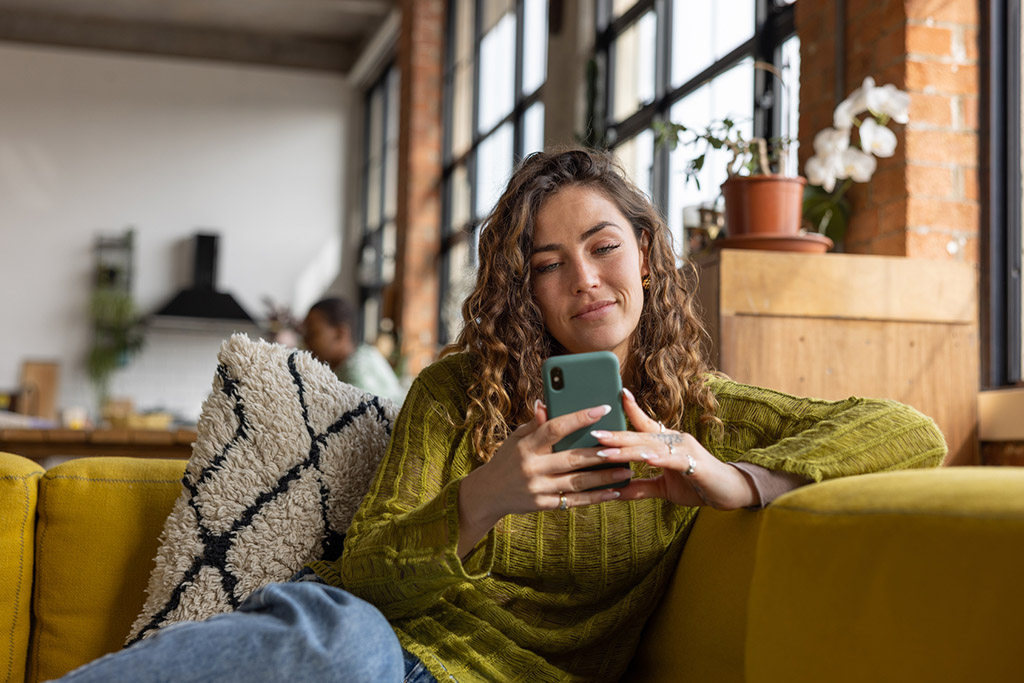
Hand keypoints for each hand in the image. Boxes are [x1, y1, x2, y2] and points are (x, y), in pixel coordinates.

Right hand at [457, 401, 632, 555]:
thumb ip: (534, 424)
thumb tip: (545, 402)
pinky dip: (596, 497)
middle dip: (600, 453)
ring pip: (578, 482)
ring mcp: (538, 488)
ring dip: (605, 477)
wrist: (488, 493)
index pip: (555, 428)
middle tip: (625, 446)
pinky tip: (614, 492)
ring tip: (627, 471)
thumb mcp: (515, 439)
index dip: (579, 418)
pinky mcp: (543, 505)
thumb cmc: (507, 459)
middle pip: (572, 458)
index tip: (602, 408)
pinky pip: (574, 502)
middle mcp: (532, 467)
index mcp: (526, 446)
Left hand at [589, 388, 757, 509]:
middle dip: (616, 436)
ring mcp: (686, 451)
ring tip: (608, 451)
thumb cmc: (697, 486)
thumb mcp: (664, 488)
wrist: (731, 492)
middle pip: (641, 436)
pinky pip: (674, 460)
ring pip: (652, 448)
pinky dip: (660, 459)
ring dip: (629, 450)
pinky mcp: (695, 465)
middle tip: (594, 434)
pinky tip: (646, 459)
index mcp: (667, 442)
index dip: (630, 410)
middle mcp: (675, 441)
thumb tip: (616, 491)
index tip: (616, 395)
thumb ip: (641, 488)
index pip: (645, 424)